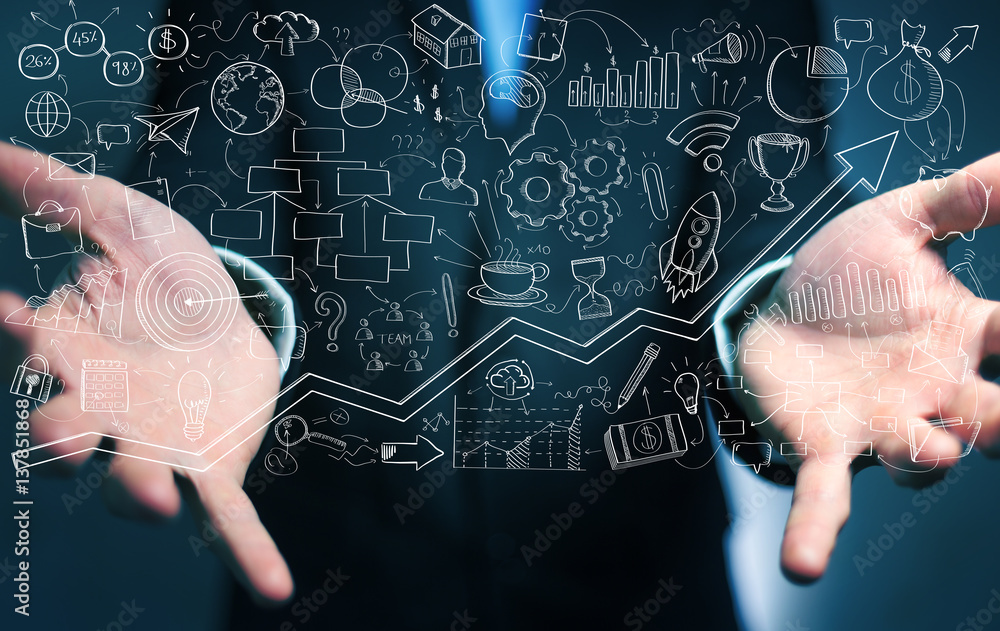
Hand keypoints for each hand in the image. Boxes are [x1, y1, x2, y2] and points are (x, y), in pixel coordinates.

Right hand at [0, 144, 292, 602]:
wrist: (225, 316)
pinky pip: (229, 521)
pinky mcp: (213, 469)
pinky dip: (247, 554)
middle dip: (60, 439)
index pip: (31, 351)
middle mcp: (103, 411)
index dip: (16, 336)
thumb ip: (65, 196)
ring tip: (155, 500)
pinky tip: (274, 590)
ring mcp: (157, 447)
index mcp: (72, 353)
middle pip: (66, 436)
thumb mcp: (123, 223)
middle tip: (65, 434)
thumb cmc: (160, 275)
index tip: (7, 313)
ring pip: (135, 483)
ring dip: (137, 496)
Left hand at [736, 154, 998, 580]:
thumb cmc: (843, 275)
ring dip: (929, 457)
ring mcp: (882, 424)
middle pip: (996, 417)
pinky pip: (826, 494)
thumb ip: (961, 199)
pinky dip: (817, 529)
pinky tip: (803, 567)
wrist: (774, 310)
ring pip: (922, 457)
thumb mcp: (896, 224)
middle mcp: (936, 390)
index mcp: (961, 335)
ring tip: (932, 447)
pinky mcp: (825, 446)